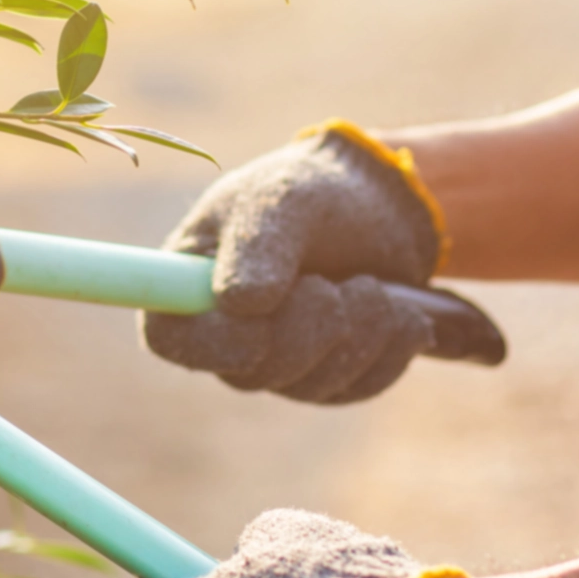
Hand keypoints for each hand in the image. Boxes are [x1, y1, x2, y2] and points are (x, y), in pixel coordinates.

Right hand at [142, 123, 443, 401]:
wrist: (376, 205)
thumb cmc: (312, 190)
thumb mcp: (283, 198)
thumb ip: (259, 242)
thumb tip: (240, 304)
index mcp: (188, 283)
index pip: (172, 338)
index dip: (214, 342)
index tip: (260, 316)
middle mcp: (225, 332)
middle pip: (250, 373)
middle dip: (308, 329)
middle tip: (336, 285)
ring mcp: (276, 361)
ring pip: (311, 384)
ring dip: (357, 334)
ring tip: (375, 287)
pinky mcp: (327, 375)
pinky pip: (354, 387)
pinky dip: (388, 352)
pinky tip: (406, 317)